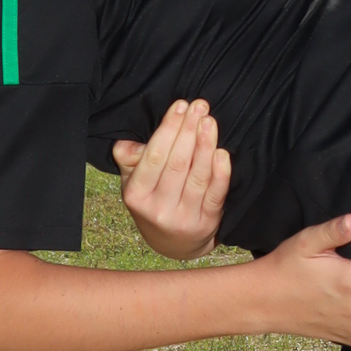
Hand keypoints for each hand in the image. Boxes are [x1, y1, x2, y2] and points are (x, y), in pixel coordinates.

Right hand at [113, 98, 229, 259]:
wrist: (173, 244)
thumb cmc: (154, 201)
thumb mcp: (134, 182)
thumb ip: (130, 160)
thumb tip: (128, 144)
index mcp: (137, 195)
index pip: (154, 156)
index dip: (168, 129)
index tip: (180, 106)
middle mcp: (158, 209)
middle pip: (177, 163)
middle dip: (189, 131)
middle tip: (199, 106)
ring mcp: (184, 218)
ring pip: (197, 177)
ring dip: (206, 146)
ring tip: (209, 122)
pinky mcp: (207, 223)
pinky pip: (216, 195)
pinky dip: (221, 173)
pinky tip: (222, 153)